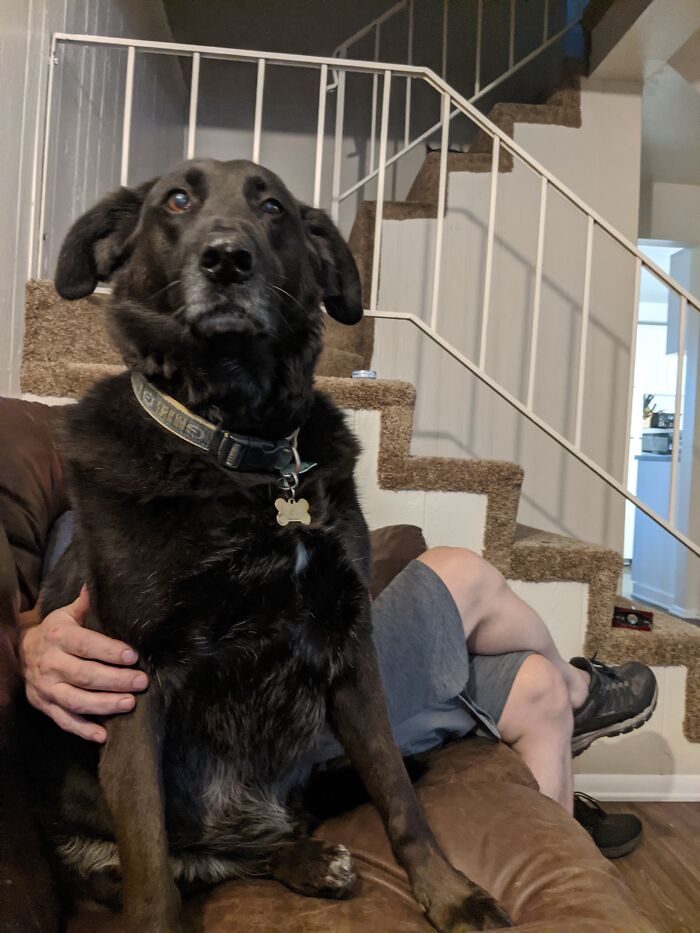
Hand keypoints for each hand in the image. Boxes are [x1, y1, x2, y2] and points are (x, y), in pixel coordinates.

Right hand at [18, 586, 147, 742]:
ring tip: (129, 703)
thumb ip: (83, 605)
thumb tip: (93, 584)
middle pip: (86, 676)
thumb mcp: (64, 615)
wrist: (20, 654)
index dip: (110, 651)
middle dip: (116, 680)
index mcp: (58, 638)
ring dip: (104, 705)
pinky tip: (103, 735)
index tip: (133, 656)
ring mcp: (47, 688)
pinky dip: (83, 730)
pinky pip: (64, 721)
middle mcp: (51, 664)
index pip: (86, 646)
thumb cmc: (53, 633)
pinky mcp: (45, 706)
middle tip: (141, 682)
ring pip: (77, 701)